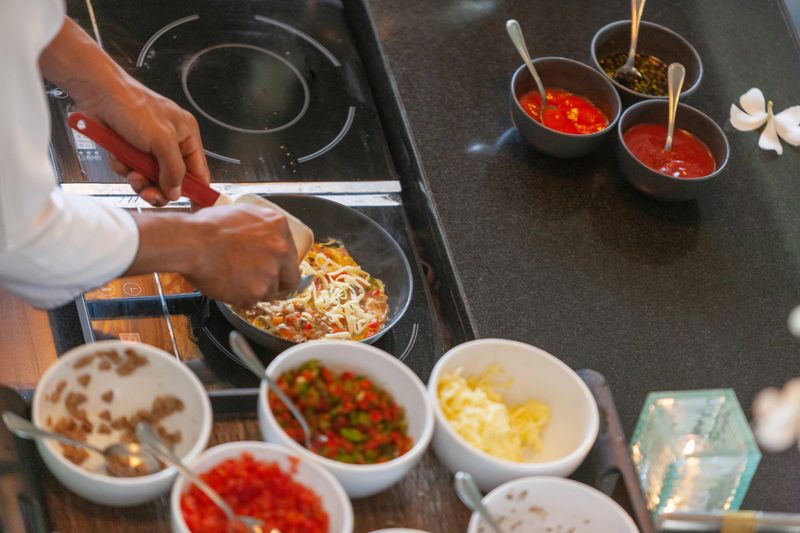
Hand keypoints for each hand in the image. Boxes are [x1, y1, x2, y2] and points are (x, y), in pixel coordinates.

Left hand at [39, 18, 208, 205]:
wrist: (97, 94)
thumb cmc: (133, 106)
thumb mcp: (162, 139)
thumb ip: (174, 169)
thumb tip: (177, 192)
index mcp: (187, 136)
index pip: (199, 172)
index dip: (197, 191)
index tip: (194, 208)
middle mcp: (170, 144)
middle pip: (172, 181)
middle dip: (159, 189)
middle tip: (149, 194)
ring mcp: (148, 149)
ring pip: (149, 179)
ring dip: (138, 180)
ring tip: (131, 172)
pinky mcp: (128, 151)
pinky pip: (130, 171)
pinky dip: (123, 168)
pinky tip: (118, 156)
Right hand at [186, 205, 300, 304]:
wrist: (192, 243)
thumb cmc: (207, 227)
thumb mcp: (243, 213)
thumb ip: (261, 227)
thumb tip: (265, 236)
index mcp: (279, 226)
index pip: (292, 253)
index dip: (284, 265)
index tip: (278, 269)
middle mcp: (281, 249)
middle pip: (291, 278)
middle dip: (280, 284)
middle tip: (265, 283)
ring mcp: (270, 272)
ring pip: (270, 291)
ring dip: (256, 289)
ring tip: (236, 279)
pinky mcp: (256, 291)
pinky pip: (253, 300)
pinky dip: (242, 297)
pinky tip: (229, 285)